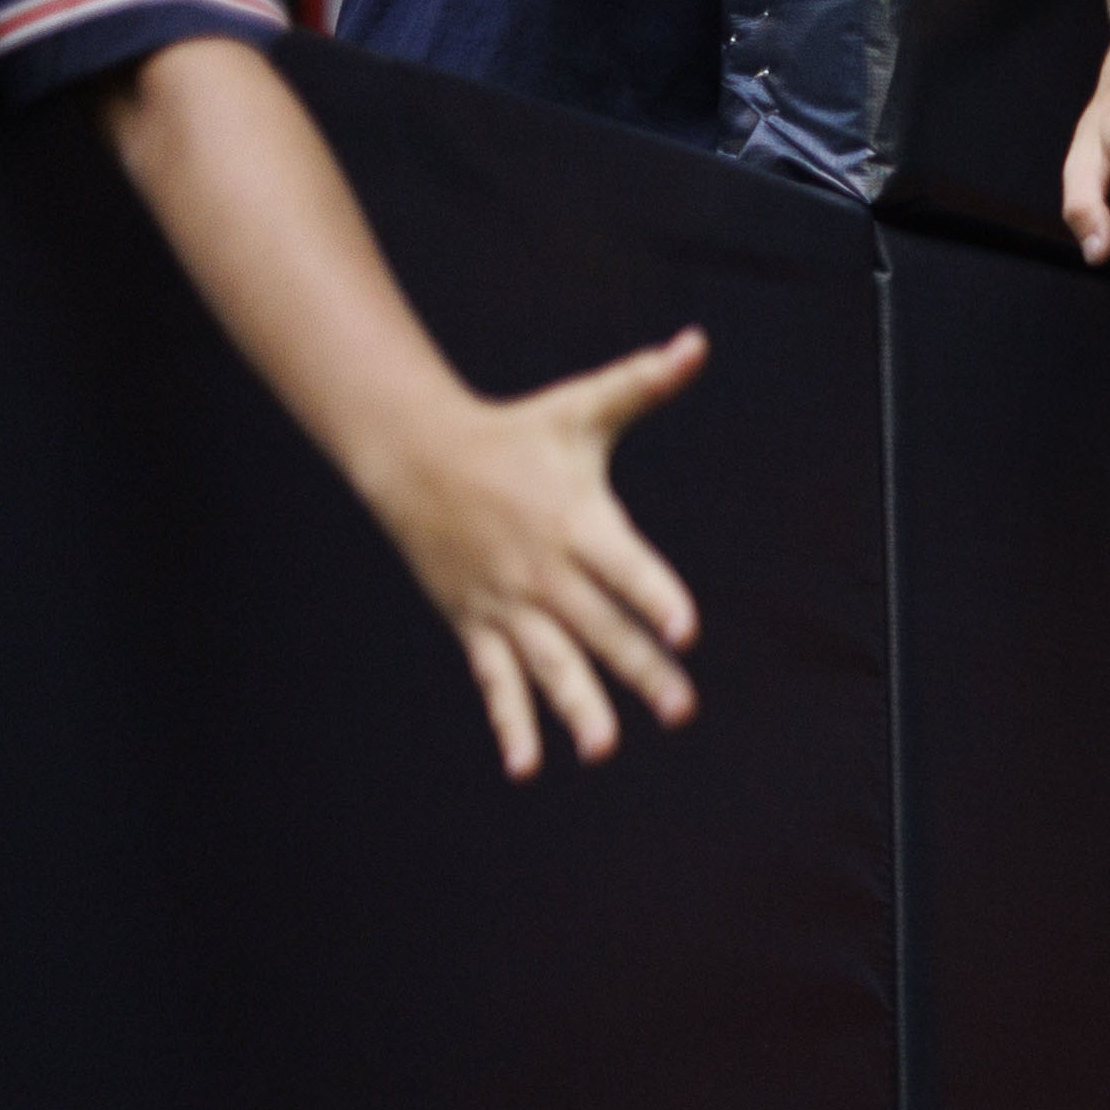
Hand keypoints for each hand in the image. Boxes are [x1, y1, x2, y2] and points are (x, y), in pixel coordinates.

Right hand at [357, 328, 710, 779]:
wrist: (412, 454)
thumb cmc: (514, 434)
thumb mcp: (581, 408)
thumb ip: (643, 384)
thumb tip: (696, 344)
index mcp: (576, 521)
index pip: (624, 564)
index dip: (655, 594)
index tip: (686, 628)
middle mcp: (542, 569)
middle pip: (597, 626)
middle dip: (638, 667)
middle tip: (682, 708)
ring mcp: (505, 602)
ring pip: (546, 663)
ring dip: (575, 707)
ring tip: (606, 750)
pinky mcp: (476, 623)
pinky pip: (494, 679)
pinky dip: (509, 721)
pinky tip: (527, 765)